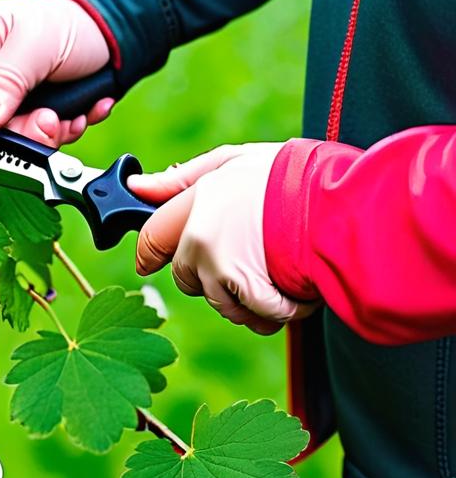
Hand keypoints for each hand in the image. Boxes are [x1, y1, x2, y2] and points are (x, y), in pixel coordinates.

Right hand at [0, 0, 115, 146]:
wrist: (107, 32)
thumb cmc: (65, 23)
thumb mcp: (33, 48)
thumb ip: (3, 85)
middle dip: (6, 133)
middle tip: (43, 122)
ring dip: (35, 136)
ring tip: (63, 116)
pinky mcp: (9, 113)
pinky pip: (20, 142)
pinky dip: (50, 136)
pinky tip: (73, 113)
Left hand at [128, 143, 319, 334]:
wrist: (341, 201)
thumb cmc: (294, 176)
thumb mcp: (235, 161)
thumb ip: (184, 178)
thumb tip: (137, 185)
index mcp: (196, 203)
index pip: (152, 238)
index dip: (150, 253)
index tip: (149, 261)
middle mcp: (201, 238)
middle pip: (186, 278)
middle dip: (209, 278)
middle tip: (246, 260)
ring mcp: (224, 268)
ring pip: (220, 303)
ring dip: (245, 300)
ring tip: (277, 276)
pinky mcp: (251, 292)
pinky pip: (257, 316)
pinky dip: (278, 311)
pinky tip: (298, 293)